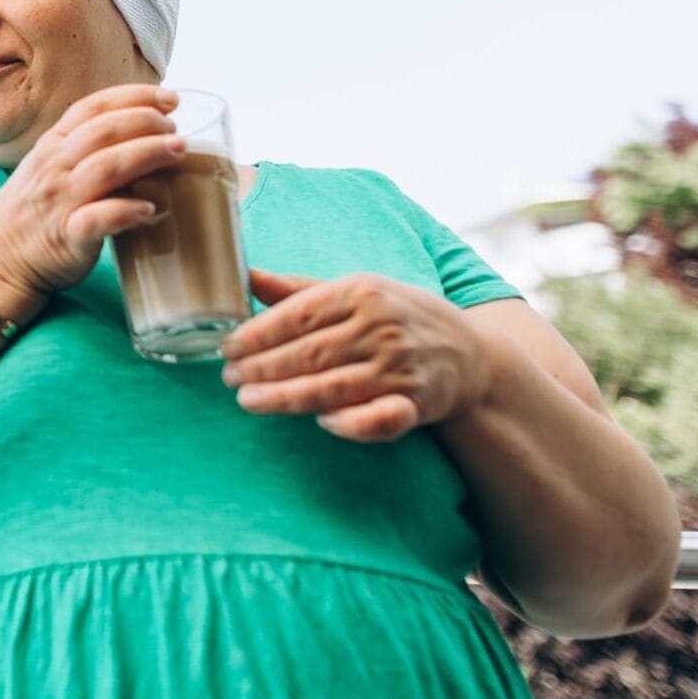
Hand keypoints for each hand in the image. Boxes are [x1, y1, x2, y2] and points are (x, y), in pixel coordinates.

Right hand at [0, 84, 186, 296]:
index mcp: (53, 143)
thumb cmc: (35, 209)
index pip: (95, 106)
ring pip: (105, 167)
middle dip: (146, 122)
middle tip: (177, 129)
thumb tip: (148, 133)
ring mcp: (60, 200)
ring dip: (146, 154)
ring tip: (178, 151)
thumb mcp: (51, 165)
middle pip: (104, 131)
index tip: (170, 98)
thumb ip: (87, 147)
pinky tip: (150, 209)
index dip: (135, 96)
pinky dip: (125, 211)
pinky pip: (97, 219)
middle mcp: (55, 166)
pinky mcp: (68, 237)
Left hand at [217, 269, 492, 442]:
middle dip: (261, 368)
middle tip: (230, 379)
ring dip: (284, 397)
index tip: (226, 348)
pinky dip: (348, 424)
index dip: (257, 334)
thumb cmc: (398, 318)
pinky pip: (378, 419)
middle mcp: (380, 327)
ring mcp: (399, 368)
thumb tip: (245, 275)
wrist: (471, 355)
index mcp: (361, 292)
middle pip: (307, 353)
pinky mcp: (416, 404)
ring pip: (330, 387)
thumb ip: (298, 290)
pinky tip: (320, 422)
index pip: (297, 314)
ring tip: (248, 400)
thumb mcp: (355, 290)